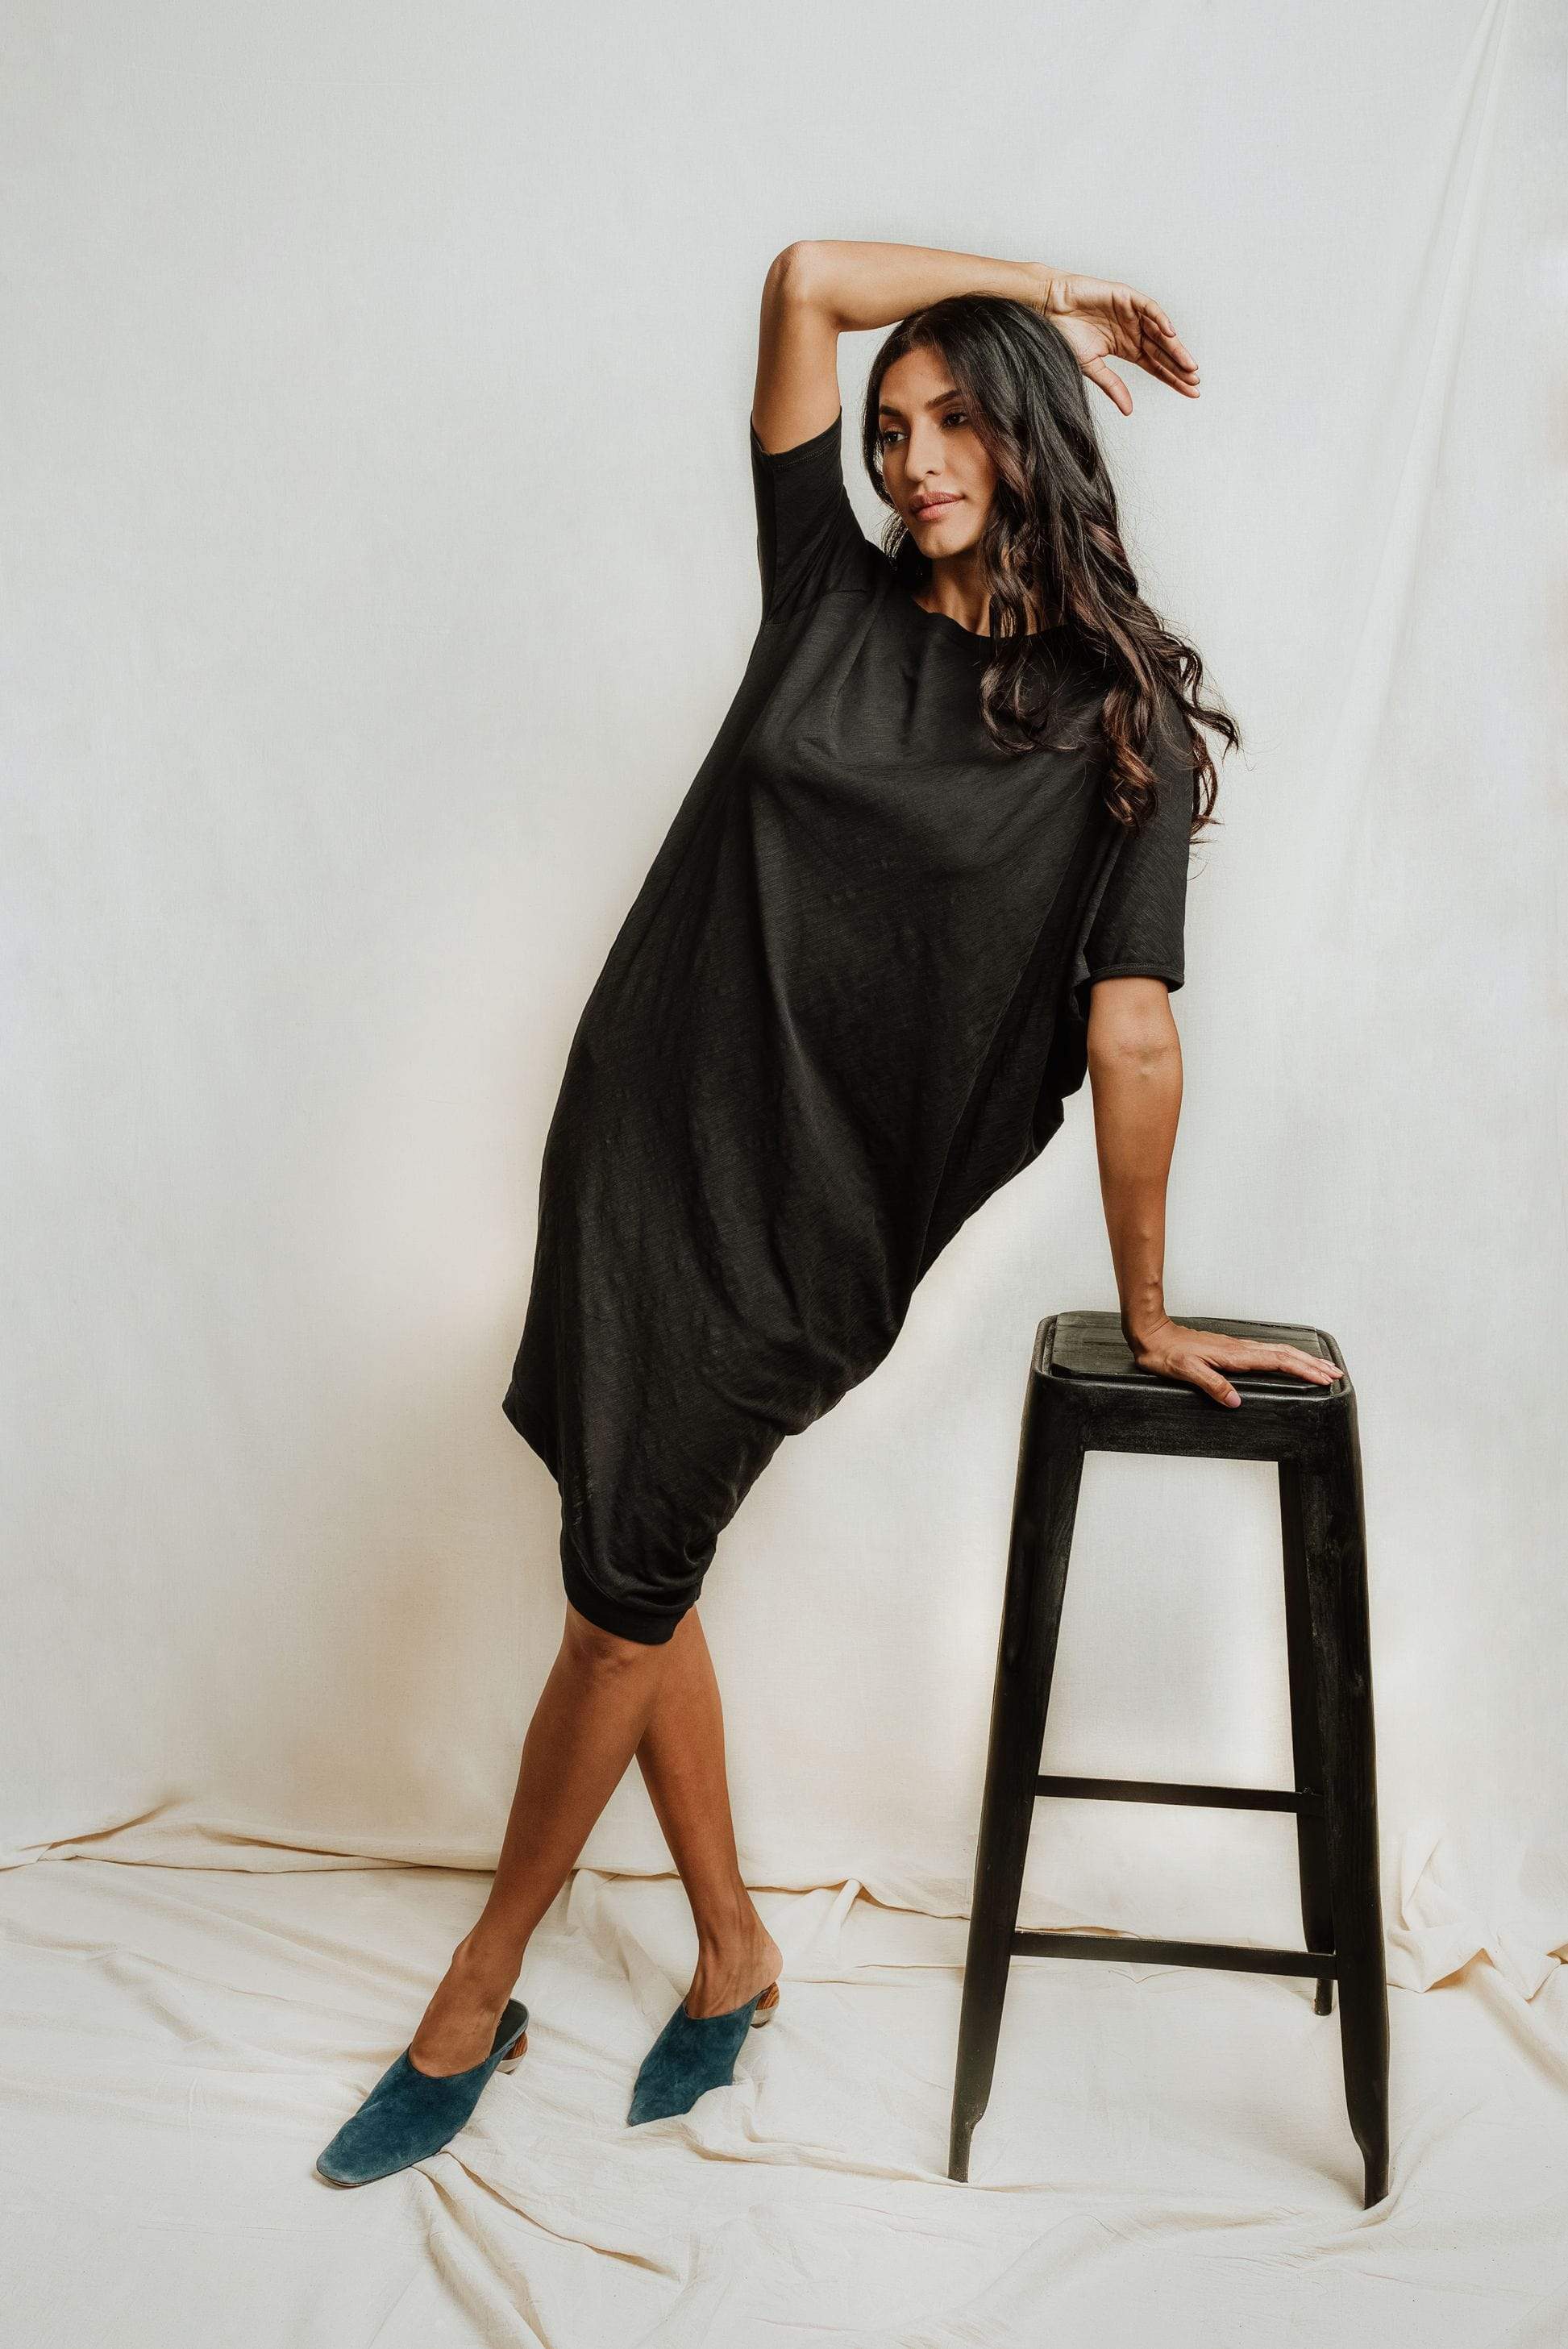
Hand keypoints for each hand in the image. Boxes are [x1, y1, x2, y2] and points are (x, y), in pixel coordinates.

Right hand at [1027, 269, 1200, 414]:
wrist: (1048, 309)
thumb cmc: (1065, 335)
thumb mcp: (1092, 367)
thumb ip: (1112, 386)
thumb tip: (1129, 411)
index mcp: (1127, 349)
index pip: (1156, 366)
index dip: (1173, 378)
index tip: (1190, 392)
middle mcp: (1133, 332)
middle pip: (1162, 352)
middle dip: (1179, 366)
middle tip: (1195, 382)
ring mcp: (1132, 314)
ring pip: (1161, 332)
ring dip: (1175, 347)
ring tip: (1188, 365)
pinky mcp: (1126, 297)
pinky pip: (1149, 308)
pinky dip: (1161, 319)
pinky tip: (1171, 334)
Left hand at [1127, 1318, 1344, 1407]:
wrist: (1152, 1335)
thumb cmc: (1166, 1354)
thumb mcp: (1186, 1372)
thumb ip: (1212, 1385)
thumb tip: (1236, 1401)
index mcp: (1235, 1356)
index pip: (1278, 1362)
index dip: (1303, 1370)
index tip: (1324, 1379)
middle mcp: (1240, 1349)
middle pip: (1286, 1355)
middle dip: (1312, 1364)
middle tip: (1335, 1375)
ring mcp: (1237, 1348)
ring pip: (1278, 1352)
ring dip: (1303, 1359)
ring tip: (1321, 1368)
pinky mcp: (1231, 1350)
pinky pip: (1267, 1352)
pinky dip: (1285, 1357)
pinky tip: (1288, 1362)